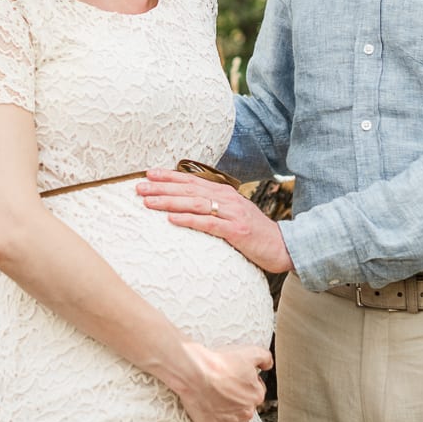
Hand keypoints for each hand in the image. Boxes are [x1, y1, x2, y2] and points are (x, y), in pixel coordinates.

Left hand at [136, 169, 293, 273]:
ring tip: (149, 201)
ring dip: (170, 201)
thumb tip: (186, 204)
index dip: (169, 176)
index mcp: (224, 193)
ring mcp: (232, 214)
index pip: (192, 181)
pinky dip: (189, 219)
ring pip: (195, 204)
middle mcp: (227, 199)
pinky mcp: (236, 231)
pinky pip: (208, 223)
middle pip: (189, 189)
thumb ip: (213, 207)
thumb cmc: (253, 233)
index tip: (148, 174)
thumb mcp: (232, 214)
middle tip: (139, 187)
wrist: (283, 247)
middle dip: (162, 187)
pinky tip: (172, 218)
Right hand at [169, 342, 272, 421]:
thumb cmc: (218, 363)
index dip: (246, 383)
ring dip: (234, 415)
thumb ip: (265, 358)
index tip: (234, 378)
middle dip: (239, 399)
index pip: (257, 390)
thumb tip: (268, 365)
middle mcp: (248, 411)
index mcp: (257, 394)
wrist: (195, 373)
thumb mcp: (248, 352)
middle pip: (248, 406)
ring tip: (221, 404)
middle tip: (225, 388)